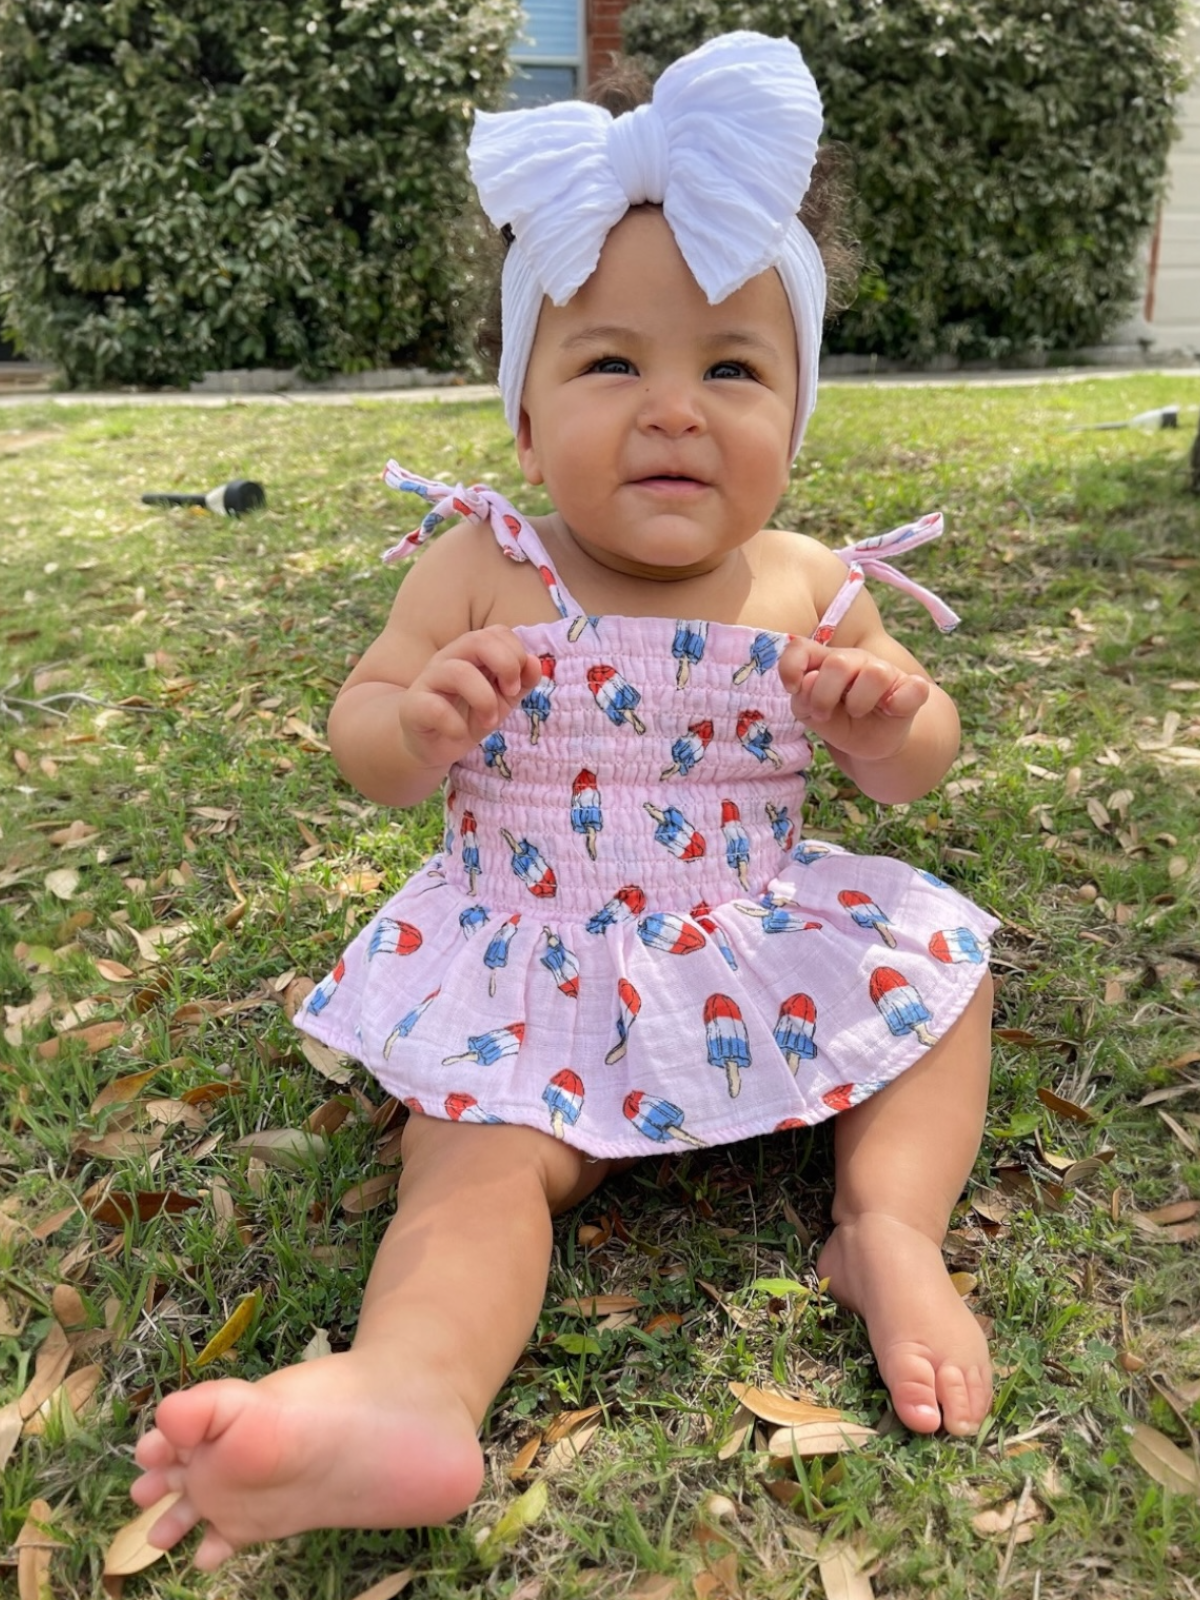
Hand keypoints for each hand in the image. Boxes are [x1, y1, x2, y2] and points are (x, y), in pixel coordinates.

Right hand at [399, 626, 541, 770]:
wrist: (431, 745)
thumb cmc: (467, 716)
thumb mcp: (502, 700)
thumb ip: (521, 681)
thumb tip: (535, 663)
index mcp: (471, 653)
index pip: (497, 632)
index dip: (516, 654)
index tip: (517, 685)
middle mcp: (449, 659)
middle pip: (477, 640)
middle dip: (505, 665)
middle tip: (510, 693)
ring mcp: (429, 680)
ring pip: (458, 672)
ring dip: (484, 699)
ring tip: (489, 721)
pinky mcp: (413, 707)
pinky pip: (434, 707)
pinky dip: (453, 724)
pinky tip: (459, 733)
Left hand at [779, 636, 930, 762]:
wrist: (873, 742)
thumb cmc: (839, 721)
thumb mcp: (812, 715)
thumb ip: (803, 699)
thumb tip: (808, 680)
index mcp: (827, 661)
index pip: (803, 648)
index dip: (792, 667)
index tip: (791, 689)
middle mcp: (856, 661)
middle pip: (838, 662)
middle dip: (824, 695)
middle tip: (823, 714)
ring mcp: (886, 672)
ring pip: (875, 673)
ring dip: (859, 702)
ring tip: (856, 713)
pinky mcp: (912, 689)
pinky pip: (915, 688)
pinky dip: (901, 701)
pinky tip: (891, 710)